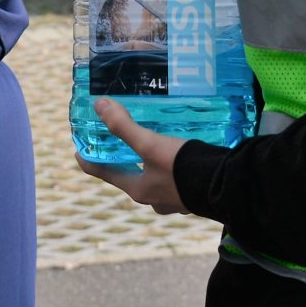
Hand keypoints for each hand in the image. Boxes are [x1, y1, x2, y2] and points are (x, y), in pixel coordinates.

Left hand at [75, 98, 189, 213]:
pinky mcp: (192, 195)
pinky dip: (169, 167)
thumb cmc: (183, 168)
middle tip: (116, 142)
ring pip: (153, 179)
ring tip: (148, 144)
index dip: (89, 161)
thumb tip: (99, 106)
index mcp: (138, 190)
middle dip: (122, 160)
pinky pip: (174, 179)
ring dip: (147, 164)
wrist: (227, 187)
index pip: (104, 174)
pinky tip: (177, 155)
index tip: (78, 150)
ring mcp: (174, 199)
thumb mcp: (151, 145)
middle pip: (129, 177)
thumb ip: (124, 127)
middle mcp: (153, 199)